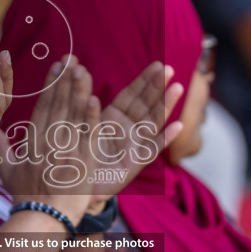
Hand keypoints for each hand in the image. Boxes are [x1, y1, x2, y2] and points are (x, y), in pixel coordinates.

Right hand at [0, 55, 97, 225]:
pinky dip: (90, 118)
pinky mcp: (82, 162)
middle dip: (65, 80)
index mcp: (33, 139)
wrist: (43, 217)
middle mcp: (49, 141)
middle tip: (72, 58)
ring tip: (83, 70)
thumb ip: (1, 146)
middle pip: (59, 105)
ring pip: (73, 116)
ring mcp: (66, 151)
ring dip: (78, 91)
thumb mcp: (8, 169)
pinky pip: (87, 136)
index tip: (57, 65)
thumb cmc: (25, 194)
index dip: (51, 83)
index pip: (43, 105)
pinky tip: (94, 100)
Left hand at [85, 62, 184, 203]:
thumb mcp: (80, 123)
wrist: (73, 186)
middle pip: (145, 105)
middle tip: (168, 68)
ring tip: (177, 88)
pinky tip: (177, 127)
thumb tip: (80, 70)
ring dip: (165, 105)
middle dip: (157, 87)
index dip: (144, 81)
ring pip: (152, 122)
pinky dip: (165, 139)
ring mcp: (133, 146)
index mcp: (113, 118)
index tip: (157, 64)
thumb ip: (84, 100)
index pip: (131, 96)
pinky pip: (151, 151)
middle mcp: (127, 130)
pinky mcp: (134, 165)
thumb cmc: (77, 153)